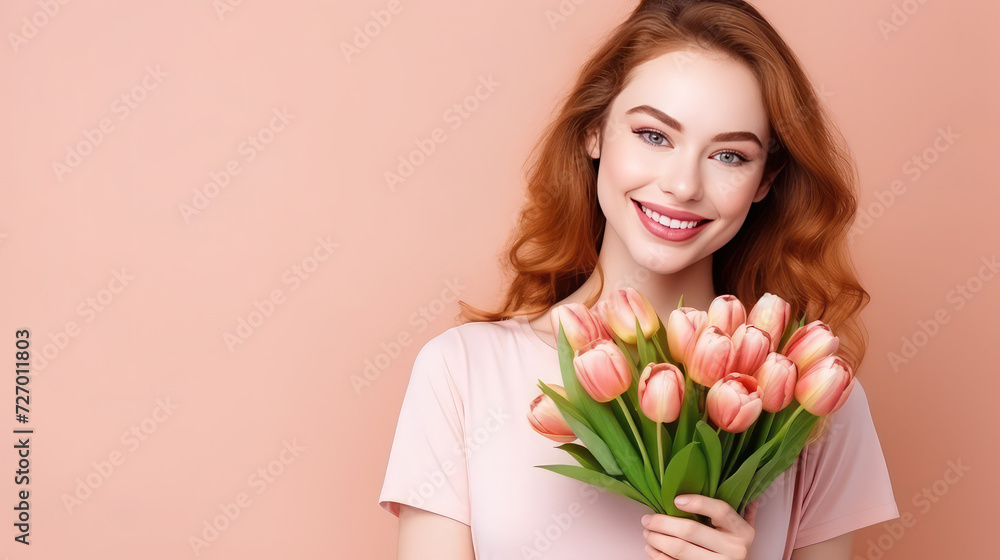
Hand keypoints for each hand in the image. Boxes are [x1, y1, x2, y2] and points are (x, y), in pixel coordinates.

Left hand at [640, 495, 757, 558]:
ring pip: (680, 549)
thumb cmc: (732, 544)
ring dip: (657, 540)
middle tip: (647, 519)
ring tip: (647, 532)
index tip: (675, 499)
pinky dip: (659, 557)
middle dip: (663, 523)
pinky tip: (651, 549)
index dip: (697, 502)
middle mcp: (734, 549)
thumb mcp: (738, 526)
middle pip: (691, 531)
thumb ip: (731, 507)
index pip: (720, 510)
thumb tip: (715, 478)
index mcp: (742, 531)